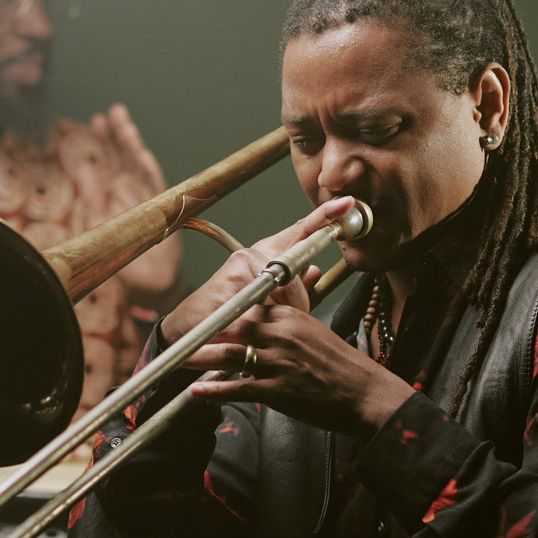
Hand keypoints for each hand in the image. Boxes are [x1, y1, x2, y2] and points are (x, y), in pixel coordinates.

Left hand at [90, 103, 179, 301]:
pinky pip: (157, 187)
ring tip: (125, 124)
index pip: (109, 162)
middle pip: (125, 158)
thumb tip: (84, 169)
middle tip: (113, 112)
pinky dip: (150, 172)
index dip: (104, 141)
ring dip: (133, 145)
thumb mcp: (100, 225)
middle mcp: (132, 193)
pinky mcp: (163, 211)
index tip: (97, 120)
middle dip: (118, 135)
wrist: (151, 282)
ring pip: (140, 166)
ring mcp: (149, 199)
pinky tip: (143, 156)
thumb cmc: (124, 258)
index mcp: (114, 196)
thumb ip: (93, 196)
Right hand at [159, 196, 354, 344]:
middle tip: (279, 317)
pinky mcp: (230, 280)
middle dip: (297, 299)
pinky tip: (247, 326)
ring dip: (279, 313)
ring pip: (284, 288)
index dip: (324, 217)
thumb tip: (316, 270)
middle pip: (298, 269)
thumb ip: (294, 288)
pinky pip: (265, 301)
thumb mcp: (268, 305)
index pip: (300, 232)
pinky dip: (262, 319)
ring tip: (257, 325)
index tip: (347, 203)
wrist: (189, 334)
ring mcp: (240, 265)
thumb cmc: (229, 321)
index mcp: (265, 255)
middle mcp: (252, 254)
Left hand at [181, 303, 408, 437]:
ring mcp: (279, 362)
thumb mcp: (314, 333)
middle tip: (181, 336)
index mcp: (290, 316)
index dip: (221, 313)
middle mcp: (282, 334)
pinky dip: (215, 391)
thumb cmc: (342, 365)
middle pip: (232, 327)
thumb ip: (288, 323)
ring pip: (229, 355)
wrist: (364, 394)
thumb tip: (267, 317)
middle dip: (204, 331)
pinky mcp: (278, 390)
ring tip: (178, 360)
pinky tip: (196, 393)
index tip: (202, 316)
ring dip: (200, 358)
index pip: (247, 307)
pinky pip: (239, 388)